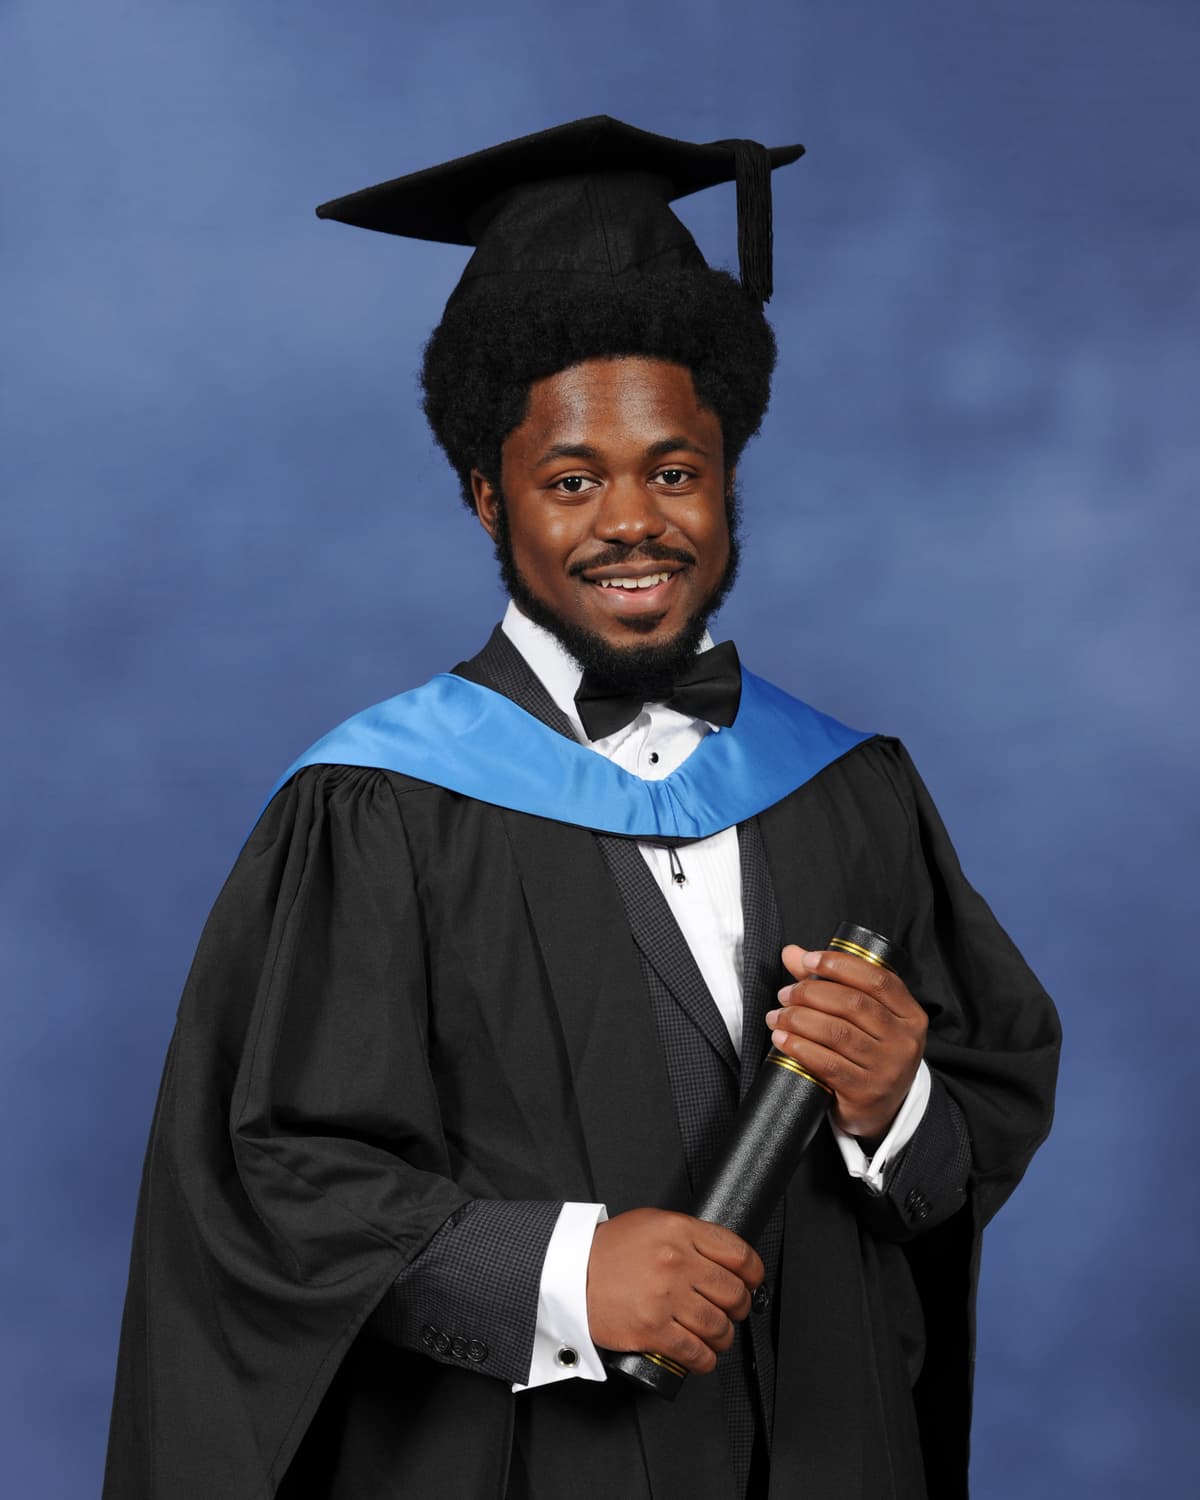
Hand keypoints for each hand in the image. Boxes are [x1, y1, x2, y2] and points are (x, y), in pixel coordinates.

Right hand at [586, 1208, 763, 1374]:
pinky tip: (701, 1356)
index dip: (753, 1273)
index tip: (751, 1281)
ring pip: (719, 1326)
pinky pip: (695, 1352)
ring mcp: (665, 1297)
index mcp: (679, 1231)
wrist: (569, 1272)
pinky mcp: (653, 1329)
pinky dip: (705, 1360)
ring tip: (716, 1335)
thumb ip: (688, 1235)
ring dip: (724, 1337)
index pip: (738, 1254)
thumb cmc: (608, 1250)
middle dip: (739, 1308)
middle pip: (733, 1293)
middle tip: (730, 1310)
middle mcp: (676, 1262)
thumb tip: (721, 1256)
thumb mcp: (652, 1223)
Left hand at [764, 944, 927, 1141]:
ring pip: (837, 1033)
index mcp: (910, 1015)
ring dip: (798, 1020)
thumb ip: (831, 982)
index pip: (877, 980)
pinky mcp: (866, 1093)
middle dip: (811, 993)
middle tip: (785, 994)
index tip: (808, 960)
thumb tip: (792, 953)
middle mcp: (904, 1041)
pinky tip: (782, 1039)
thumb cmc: (870, 1053)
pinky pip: (828, 1064)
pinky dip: (799, 1047)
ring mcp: (887, 1069)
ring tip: (776, 1016)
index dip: (840, 964)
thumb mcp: (864, 1018)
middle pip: (853, 1004)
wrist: (883, 1111)